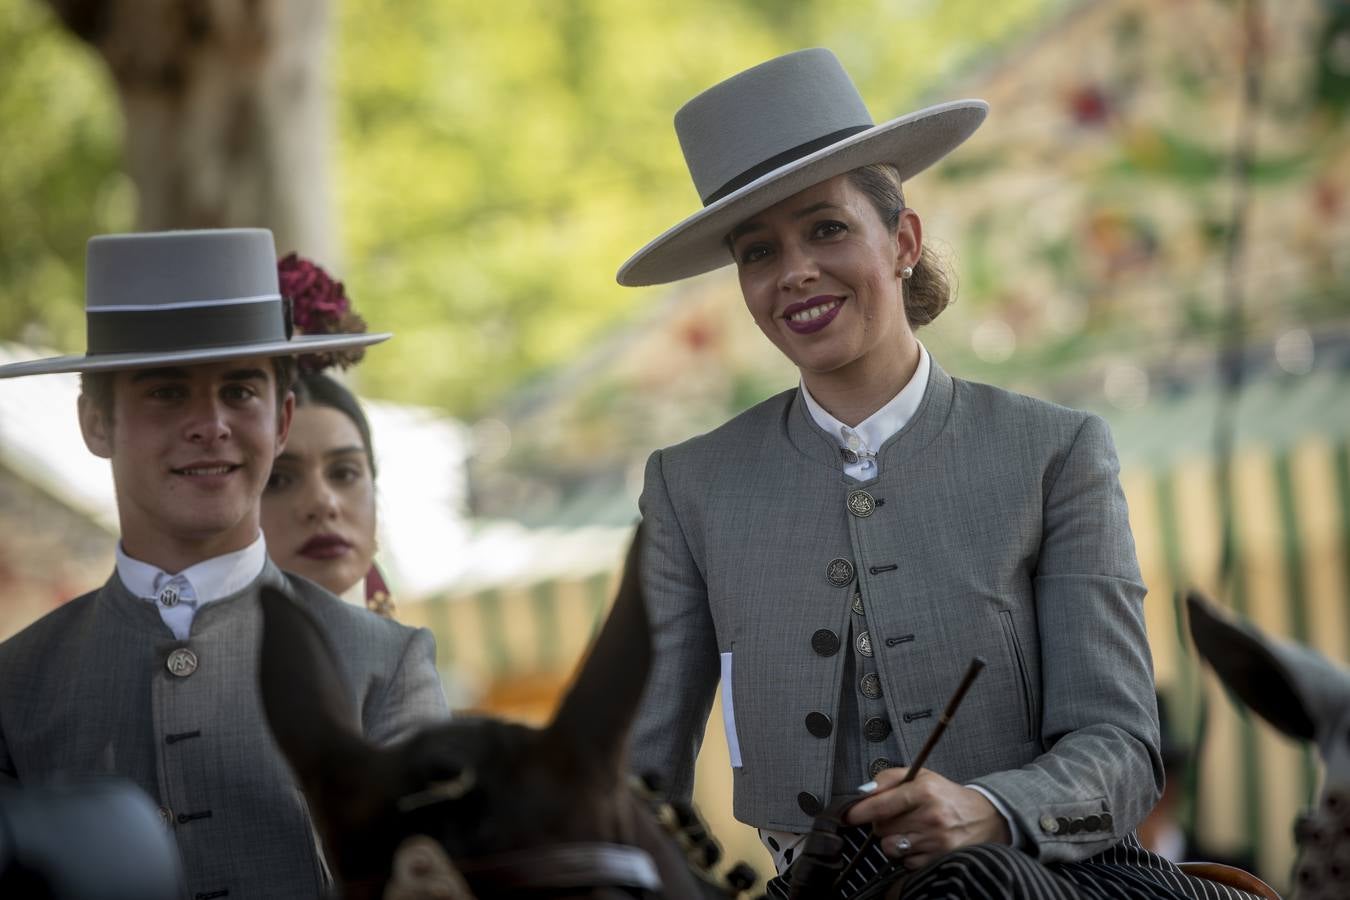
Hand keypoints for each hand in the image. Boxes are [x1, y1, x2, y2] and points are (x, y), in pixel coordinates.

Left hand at [844, 767, 1011, 868]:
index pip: (881, 804)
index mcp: (924, 791)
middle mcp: (931, 817)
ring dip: (893, 840)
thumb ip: (889, 778)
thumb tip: (863, 791)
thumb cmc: (947, 796)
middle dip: (881, 823)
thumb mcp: (921, 776)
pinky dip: (907, 854)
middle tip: (895, 817)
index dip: (859, 811)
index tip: (848, 815)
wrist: (985, 817)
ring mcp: (935, 841)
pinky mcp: (938, 859)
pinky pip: (905, 862)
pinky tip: (920, 842)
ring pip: (890, 846)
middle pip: (881, 827)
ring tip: (908, 830)